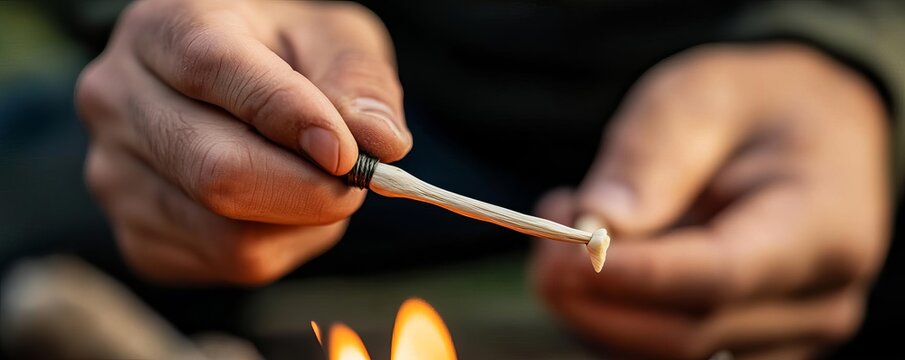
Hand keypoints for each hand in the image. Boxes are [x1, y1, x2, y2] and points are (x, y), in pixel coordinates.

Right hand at [75, 0, 409, 284]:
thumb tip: (381, 142)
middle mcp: (118, 100)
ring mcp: (117, 175)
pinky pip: (224, 264)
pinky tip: (284, 208)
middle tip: (358, 183)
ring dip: (301, 223)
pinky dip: (279, 246)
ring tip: (319, 184)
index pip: (214, 69)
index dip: (289, 116)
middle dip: (307, 190)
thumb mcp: (331, 37)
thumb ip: (359, 79)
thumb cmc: (284, 54)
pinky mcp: (138, 237)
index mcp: (162, 28)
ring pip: (225, 234)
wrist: (226, 86)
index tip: (348, 152)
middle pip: (213, 169)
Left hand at [532, 43, 889, 358]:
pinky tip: (601, 260)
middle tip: (545, 236)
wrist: (808, 133)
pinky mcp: (749, 346)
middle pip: (684, 332)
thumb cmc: (753, 107)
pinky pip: (664, 351)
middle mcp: (814, 300)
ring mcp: (785, 335)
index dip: (636, 275)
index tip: (564, 256)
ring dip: (597, 306)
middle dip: (595, 296)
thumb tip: (598, 224)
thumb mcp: (699, 96)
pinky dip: (616, 315)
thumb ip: (653, 159)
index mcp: (821, 228)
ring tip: (574, 228)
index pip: (721, 274)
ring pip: (665, 352)